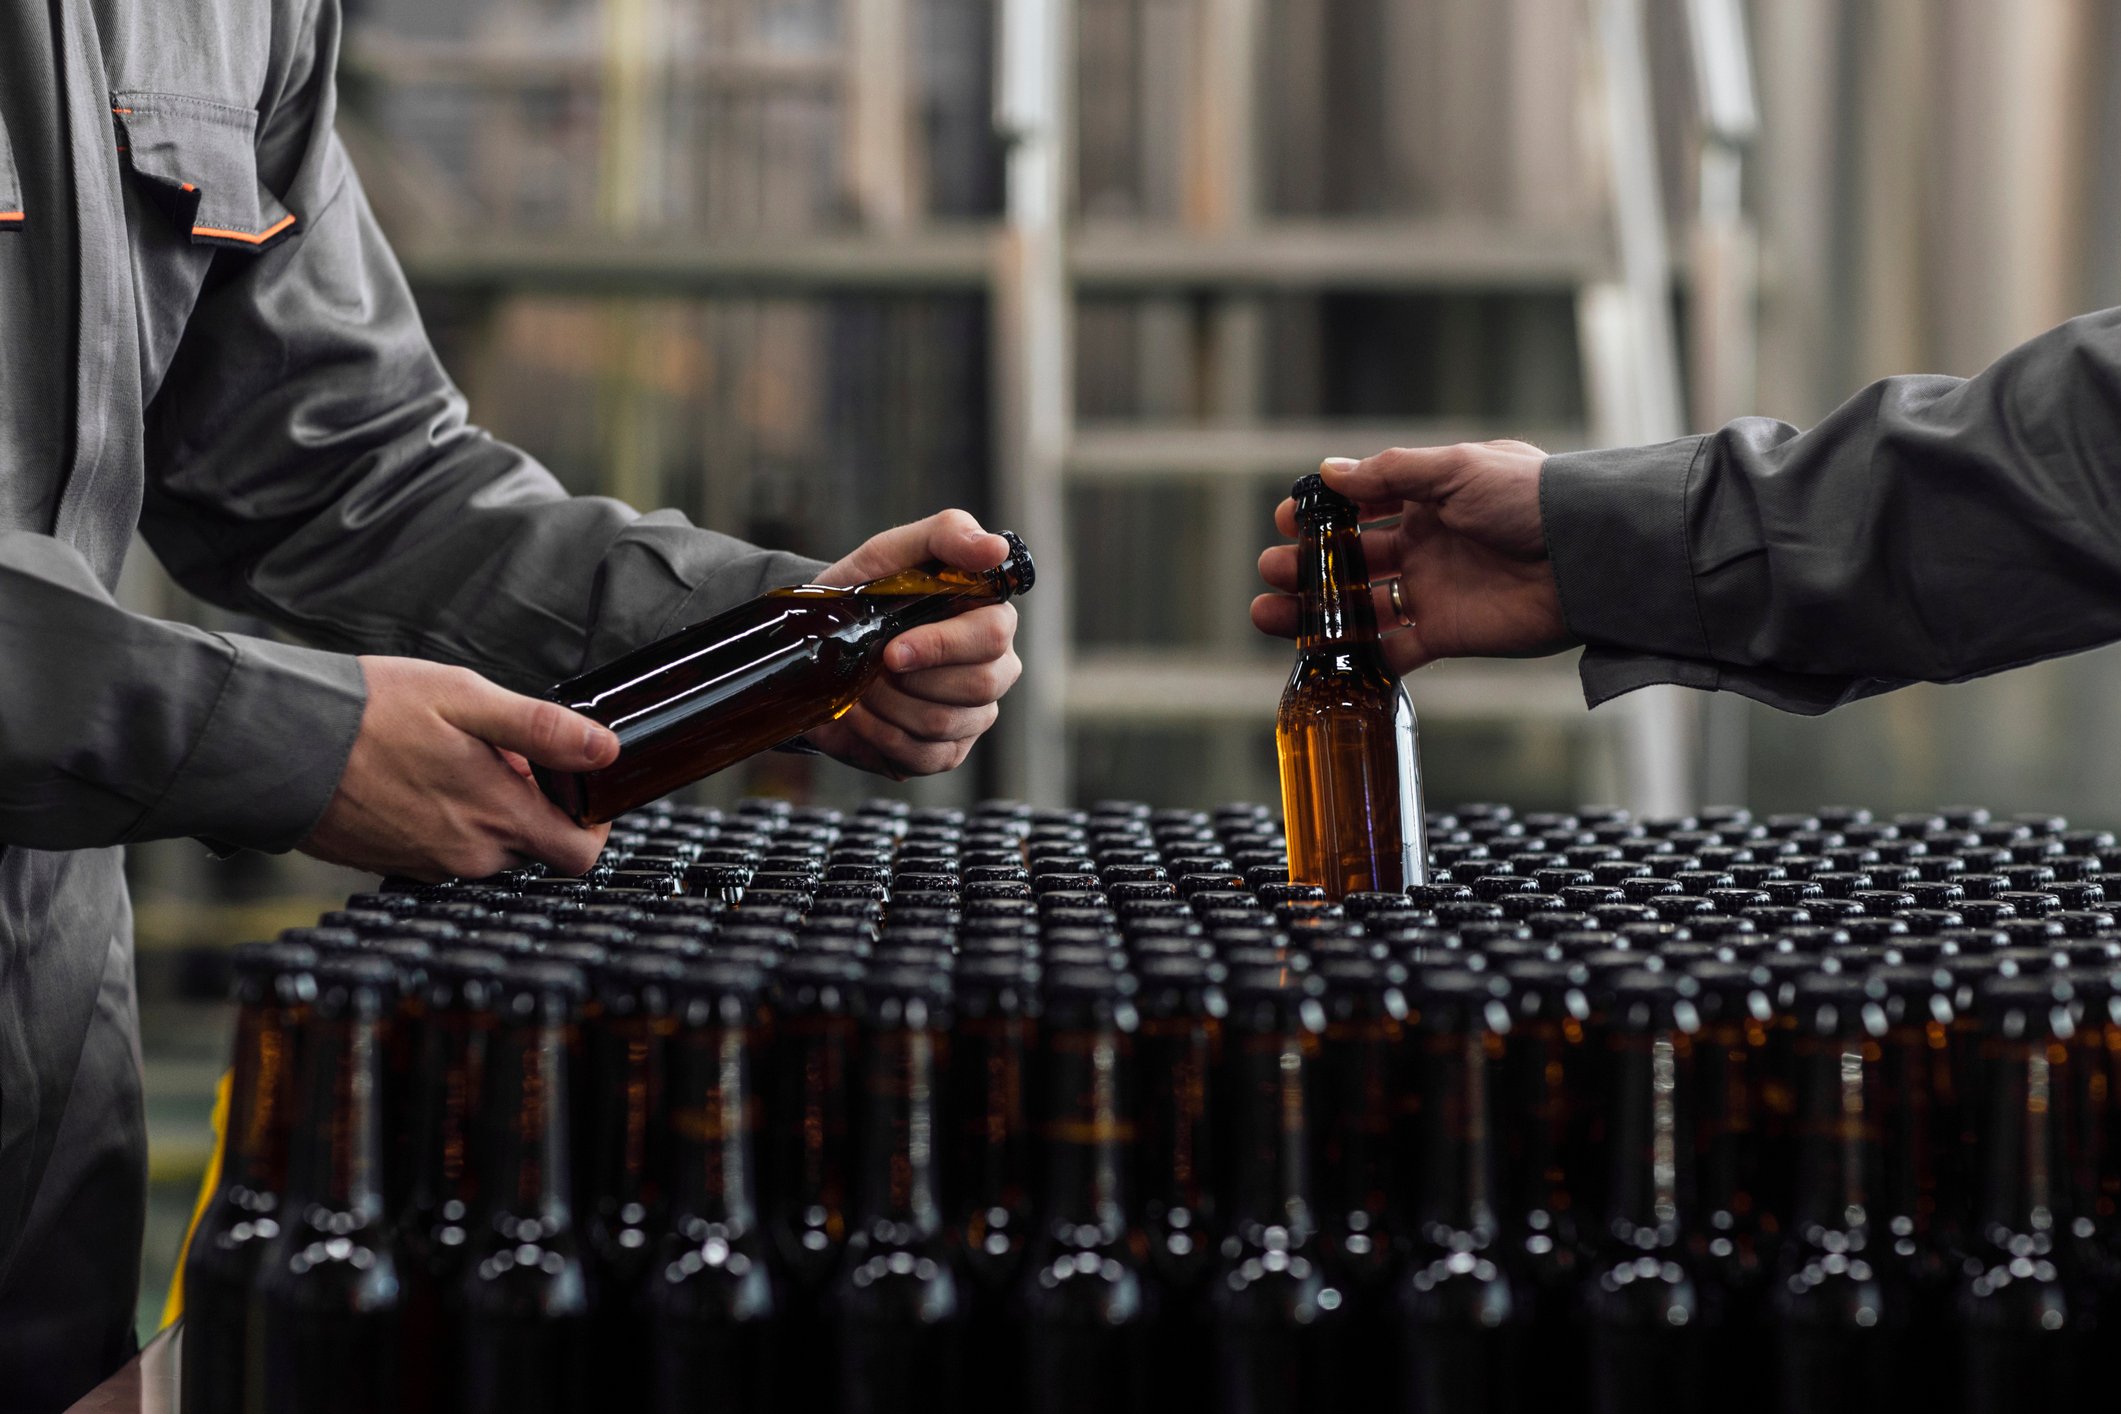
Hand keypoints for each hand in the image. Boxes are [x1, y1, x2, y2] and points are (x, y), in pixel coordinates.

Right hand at [301, 656, 618, 880]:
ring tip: (449, 756)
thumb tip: (606, 750)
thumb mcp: (466, 699)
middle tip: (502, 753)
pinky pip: (443, 849)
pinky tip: (416, 776)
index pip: (580, 853)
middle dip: (532, 803)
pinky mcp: (393, 865)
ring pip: (486, 847)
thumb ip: (542, 730)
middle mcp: (468, 856)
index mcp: (497, 818)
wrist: (273, 743)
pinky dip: (445, 818)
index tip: (578, 785)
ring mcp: (429, 866)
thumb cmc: (368, 713)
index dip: (592, 821)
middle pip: (533, 846)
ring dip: (485, 808)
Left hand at [801, 509, 1023, 777]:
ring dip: (887, 707)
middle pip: (977, 686)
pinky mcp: (948, 751)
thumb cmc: (869, 590)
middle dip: (909, 680)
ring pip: (943, 723)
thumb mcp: (895, 550)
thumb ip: (948, 535)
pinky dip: (881, 738)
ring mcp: (975, 714)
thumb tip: (996, 548)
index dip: (940, 646)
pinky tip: (862, 716)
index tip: (892, 650)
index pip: (992, 637)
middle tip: (870, 665)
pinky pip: (925, 757)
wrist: (826, 639)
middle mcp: (996, 669)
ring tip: (860, 687)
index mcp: (992, 617)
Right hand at [1252, 440, 1575, 672]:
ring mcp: (1433, 592)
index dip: (1321, 515)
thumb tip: (1331, 472)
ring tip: (1268, 612)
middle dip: (1306, 566)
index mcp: (1427, 501)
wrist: (1584, 555)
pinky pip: (1395, 651)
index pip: (1361, 506)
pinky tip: (1322, 658)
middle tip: (1270, 569)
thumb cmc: (1529, 499)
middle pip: (1351, 560)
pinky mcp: (1446, 635)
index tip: (1286, 522)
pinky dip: (1361, 658)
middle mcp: (1425, 546)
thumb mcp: (1457, 469)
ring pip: (1361, 608)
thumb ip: (1391, 474)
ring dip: (1316, 613)